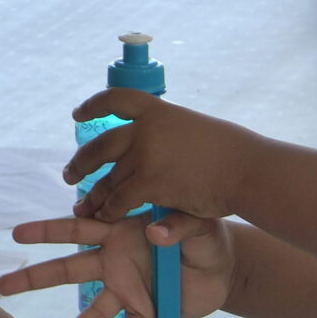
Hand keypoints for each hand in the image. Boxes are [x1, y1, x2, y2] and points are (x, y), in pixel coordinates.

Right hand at [0, 211, 235, 317]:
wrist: (225, 266)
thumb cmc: (206, 235)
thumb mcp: (199, 222)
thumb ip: (179, 224)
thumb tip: (153, 233)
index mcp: (120, 231)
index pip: (78, 225)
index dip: (48, 229)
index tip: (18, 233)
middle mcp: (115, 261)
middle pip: (68, 269)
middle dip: (35, 277)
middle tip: (1, 286)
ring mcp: (128, 290)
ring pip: (94, 312)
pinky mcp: (148, 312)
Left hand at [65, 89, 261, 222]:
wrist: (247, 170)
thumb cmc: (232, 154)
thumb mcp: (195, 131)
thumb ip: (169, 137)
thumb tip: (155, 140)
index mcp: (158, 110)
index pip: (116, 99)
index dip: (93, 106)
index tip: (78, 114)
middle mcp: (145, 129)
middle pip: (100, 144)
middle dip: (81, 161)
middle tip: (69, 174)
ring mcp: (145, 155)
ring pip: (107, 178)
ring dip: (92, 195)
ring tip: (82, 206)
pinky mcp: (149, 183)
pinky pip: (119, 199)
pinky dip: (109, 210)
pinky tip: (104, 217)